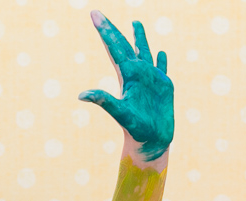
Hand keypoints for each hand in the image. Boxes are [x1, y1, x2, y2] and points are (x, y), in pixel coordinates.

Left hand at [79, 11, 172, 161]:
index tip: (94, 14)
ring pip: (144, 53)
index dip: (105, 31)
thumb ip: (103, 101)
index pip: (113, 48)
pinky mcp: (163, 86)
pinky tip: (161, 52)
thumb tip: (82, 95)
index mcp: (126, 76)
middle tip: (99, 14)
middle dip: (113, 30)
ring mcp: (150, 79)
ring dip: (139, 38)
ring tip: (135, 23)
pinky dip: (162, 60)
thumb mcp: (120, 113)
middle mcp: (137, 74)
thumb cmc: (135, 130)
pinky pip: (161, 68)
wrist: (152, 142)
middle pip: (124, 46)